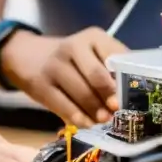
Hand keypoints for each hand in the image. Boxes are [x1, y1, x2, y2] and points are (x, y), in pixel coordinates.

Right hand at [3, 27, 127, 127]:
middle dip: (109, 96)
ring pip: (81, 93)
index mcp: (93, 37)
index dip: (124, 77)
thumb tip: (132, 92)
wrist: (29, 55)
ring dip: (96, 110)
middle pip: (96, 76)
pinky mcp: (41, 85)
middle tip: (117, 109)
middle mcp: (72, 47)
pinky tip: (87, 124)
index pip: (114, 56)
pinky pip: (63, 105)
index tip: (132, 93)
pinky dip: (79, 118)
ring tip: (105, 119)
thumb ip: (110, 66)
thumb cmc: (73, 58)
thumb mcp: (92, 51)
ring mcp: (55, 66)